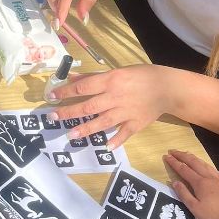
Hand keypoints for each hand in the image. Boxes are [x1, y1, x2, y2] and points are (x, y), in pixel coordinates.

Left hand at [48, 64, 178, 147]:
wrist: (167, 87)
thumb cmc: (139, 75)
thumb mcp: (116, 71)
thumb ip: (93, 77)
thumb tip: (71, 78)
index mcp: (110, 80)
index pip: (83, 87)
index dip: (65, 92)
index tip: (51, 96)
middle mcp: (116, 96)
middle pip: (89, 106)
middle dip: (69, 112)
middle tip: (53, 117)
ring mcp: (126, 111)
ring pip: (103, 122)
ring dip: (86, 129)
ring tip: (71, 135)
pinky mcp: (137, 123)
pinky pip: (124, 133)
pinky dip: (116, 140)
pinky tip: (106, 147)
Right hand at [163, 150, 218, 218]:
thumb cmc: (211, 217)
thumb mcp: (194, 208)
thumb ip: (183, 194)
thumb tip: (174, 182)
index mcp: (200, 183)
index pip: (184, 169)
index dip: (174, 162)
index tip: (166, 156)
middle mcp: (209, 178)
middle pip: (194, 162)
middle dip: (182, 156)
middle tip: (173, 151)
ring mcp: (218, 180)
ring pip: (204, 164)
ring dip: (194, 158)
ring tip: (187, 154)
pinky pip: (214, 170)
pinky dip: (206, 164)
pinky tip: (205, 165)